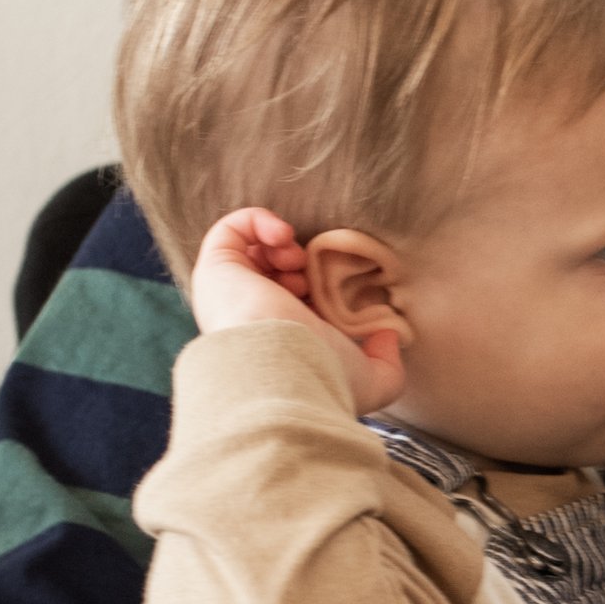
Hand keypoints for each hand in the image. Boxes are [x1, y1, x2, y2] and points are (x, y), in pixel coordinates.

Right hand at [190, 207, 402, 416]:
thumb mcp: (373, 381)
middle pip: (275, 275)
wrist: (281, 367)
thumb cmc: (323, 375)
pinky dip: (259, 222)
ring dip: (283, 248)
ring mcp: (231, 293)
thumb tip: (388, 336)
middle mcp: (252, 318)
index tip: (340, 299)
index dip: (322, 290)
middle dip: (302, 267)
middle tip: (314, 280)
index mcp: (284, 341)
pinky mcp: (216, 268)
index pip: (299, 303)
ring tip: (298, 261)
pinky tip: (283, 237)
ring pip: (252, 253)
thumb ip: (387, 364)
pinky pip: (230, 230)